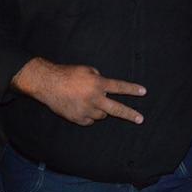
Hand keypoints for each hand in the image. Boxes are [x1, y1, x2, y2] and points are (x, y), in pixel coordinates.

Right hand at [11, 58, 146, 125]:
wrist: (47, 84)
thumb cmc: (68, 74)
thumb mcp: (87, 70)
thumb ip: (100, 79)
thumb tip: (107, 89)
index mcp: (98, 84)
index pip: (119, 87)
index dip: (132, 89)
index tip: (144, 92)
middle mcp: (94, 98)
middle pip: (116, 109)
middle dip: (130, 114)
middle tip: (140, 119)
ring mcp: (86, 110)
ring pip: (102, 114)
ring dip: (101, 109)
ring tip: (89, 100)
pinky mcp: (77, 119)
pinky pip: (90, 120)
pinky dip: (89, 115)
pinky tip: (81, 107)